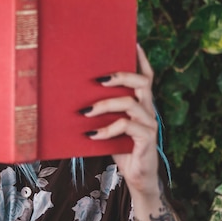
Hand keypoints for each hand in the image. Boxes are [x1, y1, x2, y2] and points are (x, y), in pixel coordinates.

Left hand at [82, 44, 158, 194]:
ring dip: (105, 105)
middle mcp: (148, 109)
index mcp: (141, 102)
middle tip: (98, 79)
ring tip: (86, 111)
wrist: (138, 178)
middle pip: (142, 82)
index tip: (133, 42)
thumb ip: (102, 110)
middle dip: (120, 75)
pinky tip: (92, 135)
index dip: (142, 59)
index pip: (146, 75)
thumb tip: (72, 94)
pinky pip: (127, 126)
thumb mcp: (110, 125)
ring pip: (130, 102)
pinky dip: (107, 129)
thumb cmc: (121, 148)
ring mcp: (150, 123)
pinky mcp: (147, 139)